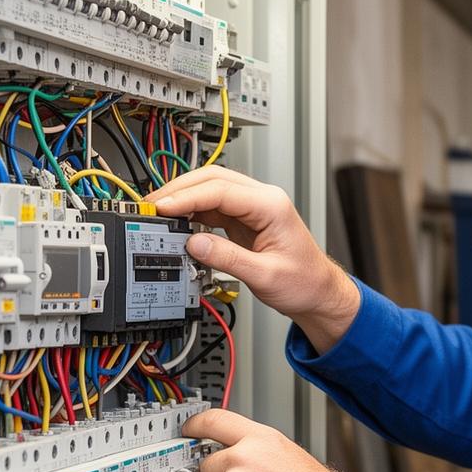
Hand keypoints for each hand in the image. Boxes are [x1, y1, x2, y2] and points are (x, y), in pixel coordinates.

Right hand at [149, 166, 360, 353]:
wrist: (319, 292)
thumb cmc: (304, 283)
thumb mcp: (264, 275)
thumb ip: (227, 258)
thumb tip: (193, 244)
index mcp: (271, 205)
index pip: (221, 190)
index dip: (187, 197)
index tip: (162, 207)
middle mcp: (263, 200)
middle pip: (213, 178)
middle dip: (180, 189)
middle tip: (152, 206)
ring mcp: (254, 207)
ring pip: (212, 189)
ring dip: (184, 198)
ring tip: (159, 213)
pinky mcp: (246, 219)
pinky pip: (214, 206)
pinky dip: (193, 211)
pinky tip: (179, 221)